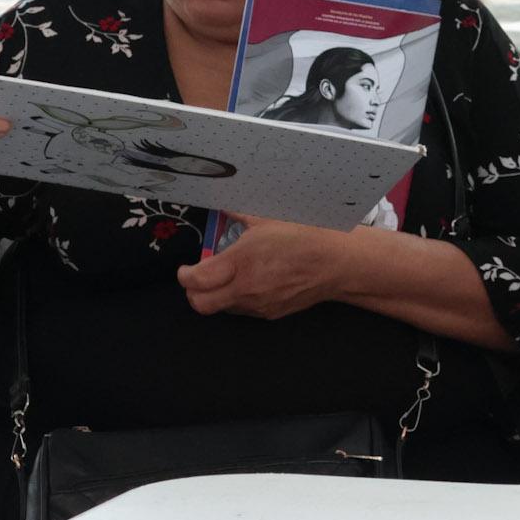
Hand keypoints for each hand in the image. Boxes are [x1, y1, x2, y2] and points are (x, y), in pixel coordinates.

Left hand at [174, 217, 348, 319]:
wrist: (335, 262)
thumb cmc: (303, 236)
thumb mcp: (266, 219)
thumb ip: (238, 214)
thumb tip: (222, 205)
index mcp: (241, 261)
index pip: (195, 279)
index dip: (184, 275)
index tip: (185, 269)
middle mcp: (245, 288)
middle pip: (200, 304)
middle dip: (193, 293)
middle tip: (197, 279)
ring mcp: (257, 305)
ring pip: (221, 309)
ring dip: (216, 296)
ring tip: (226, 278)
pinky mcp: (270, 314)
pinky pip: (243, 310)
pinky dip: (237, 300)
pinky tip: (249, 284)